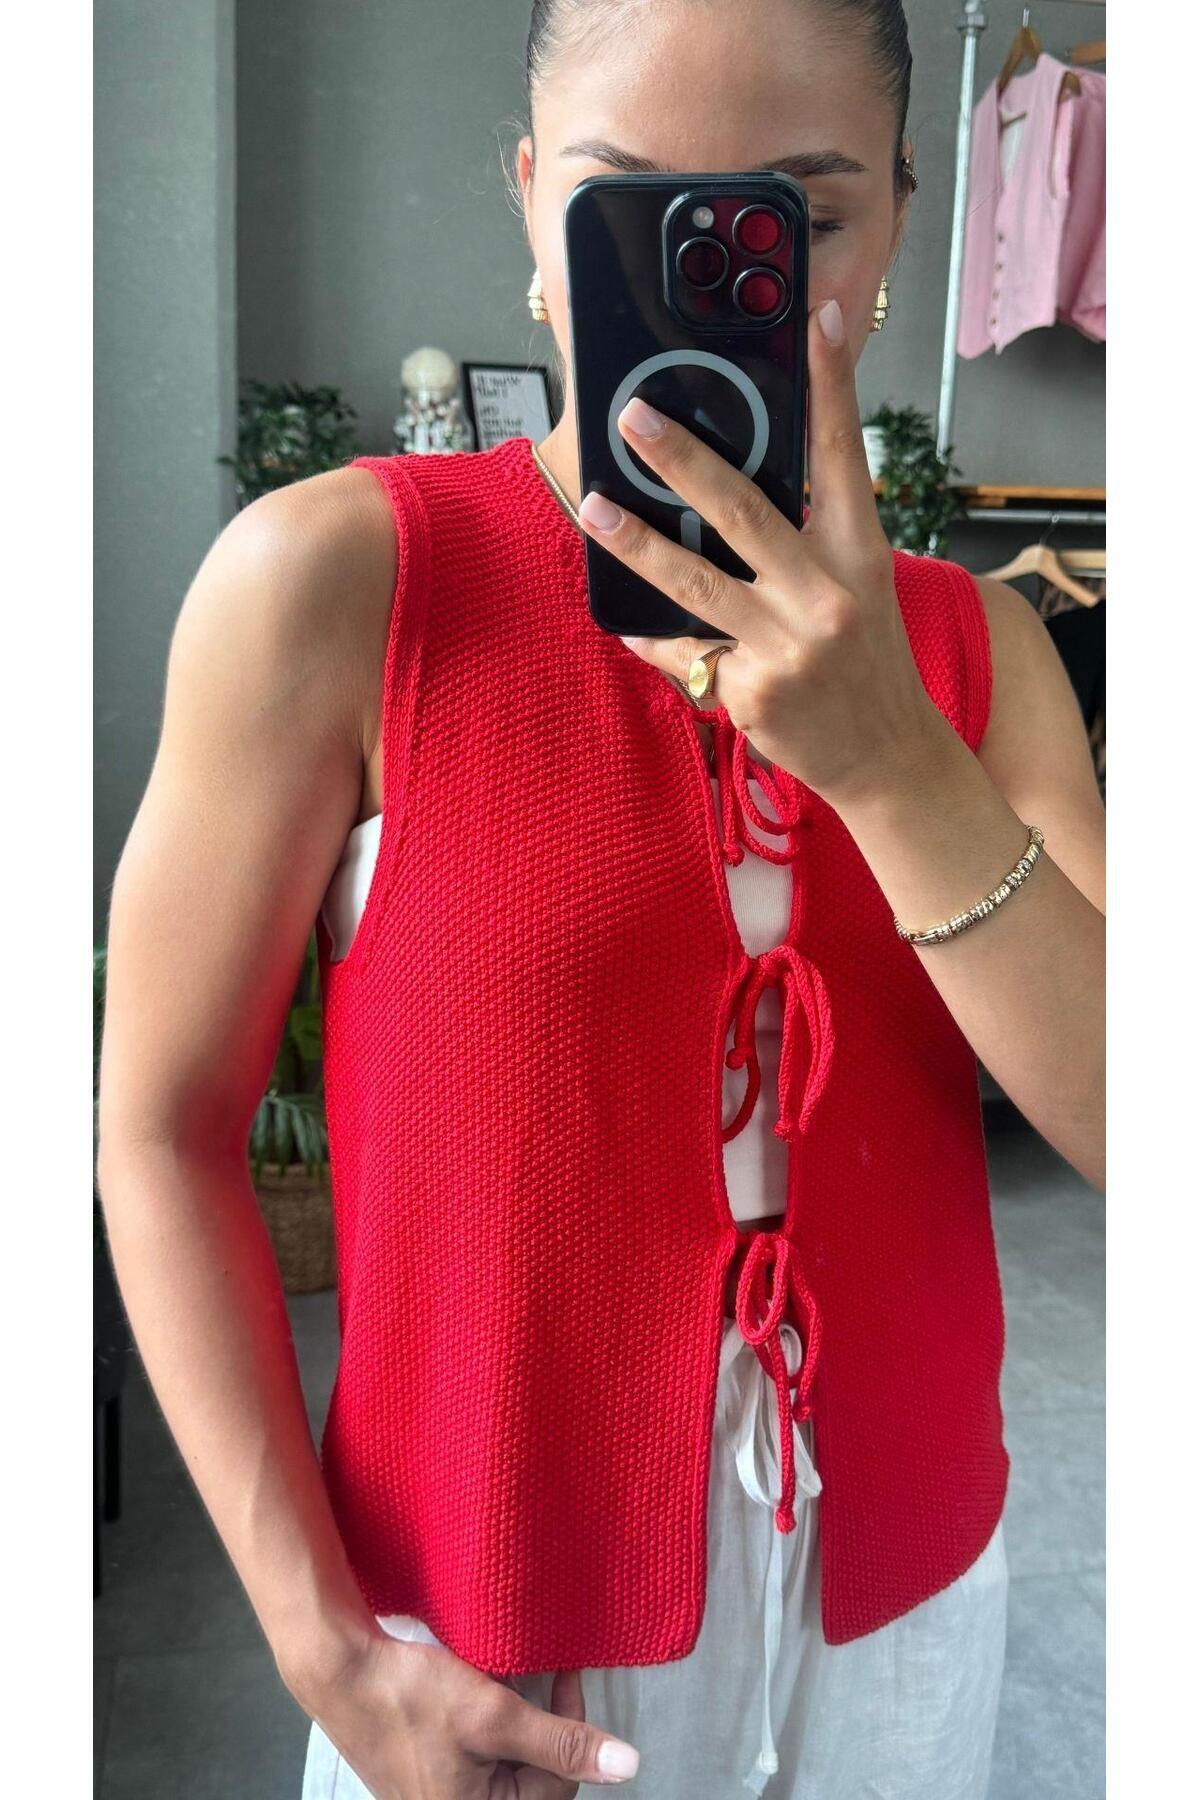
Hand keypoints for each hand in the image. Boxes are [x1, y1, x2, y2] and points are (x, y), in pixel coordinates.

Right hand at [291, 1628, 639, 1796]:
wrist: (339, 1671)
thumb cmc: (411, 1697)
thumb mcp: (493, 1715)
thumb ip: (561, 1742)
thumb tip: (629, 1767)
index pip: (558, 1786)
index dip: (571, 1726)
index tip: (565, 1670)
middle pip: (533, 1778)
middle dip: (541, 1724)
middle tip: (539, 1672)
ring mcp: (440, 1797)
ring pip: (507, 1763)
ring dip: (517, 1721)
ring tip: (511, 1677)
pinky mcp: (427, 1773)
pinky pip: (479, 1756)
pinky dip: (490, 1722)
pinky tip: (484, 1687)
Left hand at [577, 297, 944, 811]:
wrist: (887, 754)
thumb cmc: (863, 659)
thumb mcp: (857, 586)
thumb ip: (808, 537)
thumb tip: (731, 487)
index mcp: (858, 552)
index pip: (842, 453)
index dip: (830, 382)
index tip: (818, 318)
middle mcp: (826, 592)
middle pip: (743, 510)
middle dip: (682, 458)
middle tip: (635, 418)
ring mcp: (787, 644)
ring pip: (695, 582)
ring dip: (637, 542)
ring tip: (596, 508)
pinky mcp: (752, 689)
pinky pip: (684, 651)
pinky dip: (653, 636)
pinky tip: (628, 621)